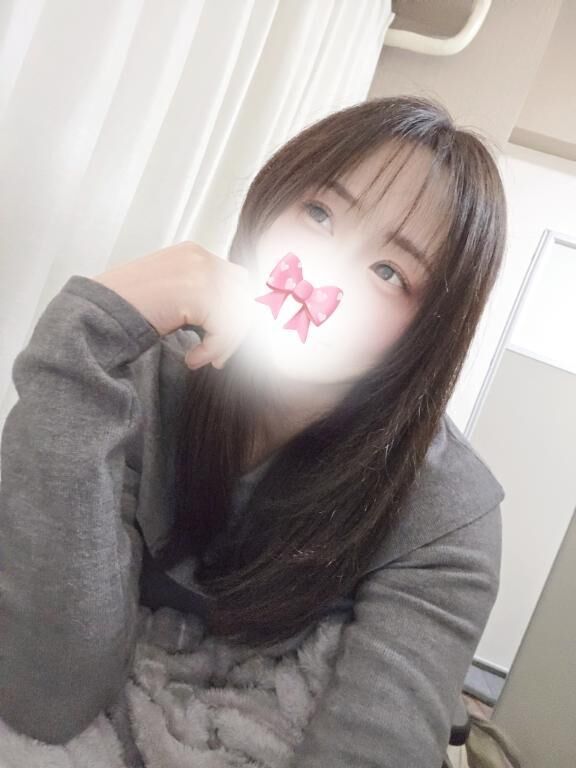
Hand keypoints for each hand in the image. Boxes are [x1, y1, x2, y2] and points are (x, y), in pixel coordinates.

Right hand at [92, 241, 254, 369]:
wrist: (99, 313)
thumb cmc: (128, 308)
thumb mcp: (170, 292)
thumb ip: (198, 293)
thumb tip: (234, 315)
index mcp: (193, 254)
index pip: (236, 280)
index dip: (234, 312)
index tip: (223, 338)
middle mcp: (200, 258)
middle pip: (244, 294)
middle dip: (237, 327)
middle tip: (220, 354)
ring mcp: (201, 273)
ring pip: (239, 313)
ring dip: (225, 343)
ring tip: (205, 358)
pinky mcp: (199, 294)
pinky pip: (225, 328)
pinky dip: (214, 349)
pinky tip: (193, 359)